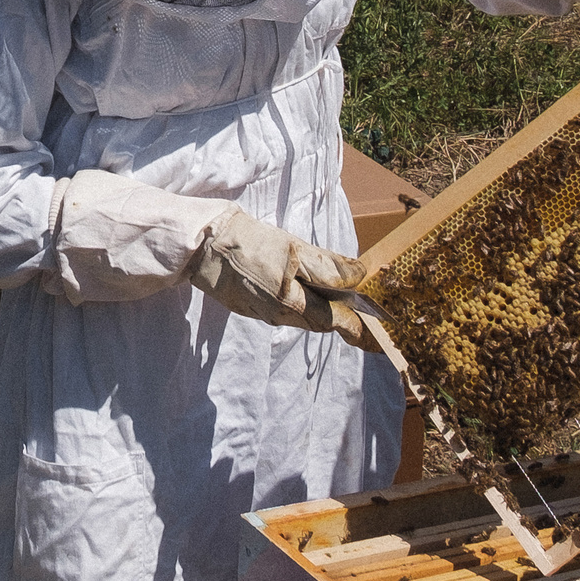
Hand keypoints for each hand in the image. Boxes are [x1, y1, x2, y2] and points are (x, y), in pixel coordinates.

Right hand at [191, 209, 373, 344]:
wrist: (203, 245)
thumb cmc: (248, 242)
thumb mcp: (293, 248)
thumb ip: (328, 265)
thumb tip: (359, 275)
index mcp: (290, 301)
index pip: (334, 320)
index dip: (357, 329)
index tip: (376, 338)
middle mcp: (278, 313)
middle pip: (319, 322)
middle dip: (343, 325)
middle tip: (366, 327)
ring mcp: (263, 311)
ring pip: (303, 317)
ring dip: (324, 314)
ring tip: (343, 310)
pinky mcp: (251, 306)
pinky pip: (285, 311)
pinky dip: (302, 305)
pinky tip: (305, 294)